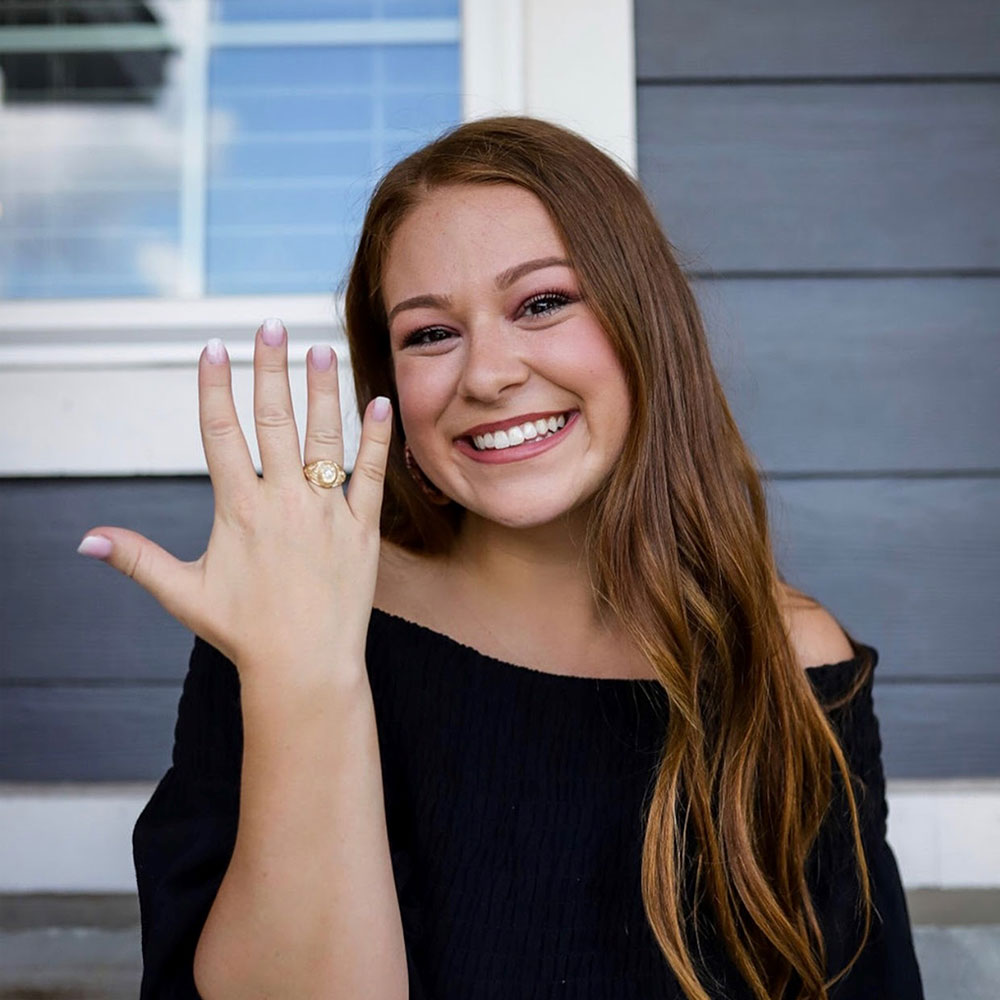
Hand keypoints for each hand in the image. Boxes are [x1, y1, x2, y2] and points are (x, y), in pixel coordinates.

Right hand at [77, 318, 391, 678]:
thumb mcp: (184, 593)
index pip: (221, 433)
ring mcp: (327, 513)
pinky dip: (378, 440)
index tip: (214, 348)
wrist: (305, 668)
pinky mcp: (362, 530)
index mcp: (238, 509)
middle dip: (268, 369)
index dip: (215, 386)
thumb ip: (138, 559)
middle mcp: (283, 502)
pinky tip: (380, 404)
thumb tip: (85, 540)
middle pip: (273, 421)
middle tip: (270, 325)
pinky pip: (372, 476)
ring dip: (322, 391)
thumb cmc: (244, 632)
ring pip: (325, 438)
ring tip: (319, 349)